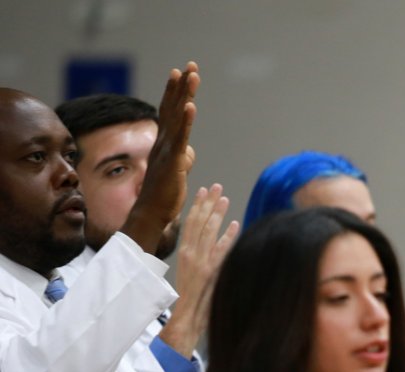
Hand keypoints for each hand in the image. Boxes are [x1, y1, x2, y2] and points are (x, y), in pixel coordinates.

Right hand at [122, 62, 198, 253]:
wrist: (152, 213)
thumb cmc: (164, 194)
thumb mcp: (177, 171)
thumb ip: (182, 157)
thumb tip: (188, 151)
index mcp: (164, 143)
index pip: (172, 113)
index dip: (177, 93)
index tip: (183, 74)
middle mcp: (163, 142)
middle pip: (173, 108)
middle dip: (181, 86)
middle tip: (189, 65)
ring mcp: (166, 150)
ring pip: (177, 117)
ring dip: (184, 95)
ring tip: (191, 75)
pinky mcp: (172, 161)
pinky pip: (180, 138)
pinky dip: (186, 122)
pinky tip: (191, 106)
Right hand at [158, 184, 238, 356]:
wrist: (187, 319)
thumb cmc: (191, 299)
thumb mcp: (194, 272)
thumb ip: (203, 256)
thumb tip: (215, 242)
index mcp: (185, 253)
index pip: (191, 224)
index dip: (198, 206)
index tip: (204, 192)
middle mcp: (191, 255)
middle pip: (199, 223)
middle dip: (208, 203)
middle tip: (216, 186)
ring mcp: (201, 262)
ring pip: (208, 232)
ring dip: (216, 214)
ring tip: (224, 197)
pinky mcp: (210, 272)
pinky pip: (220, 251)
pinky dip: (228, 237)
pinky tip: (235, 224)